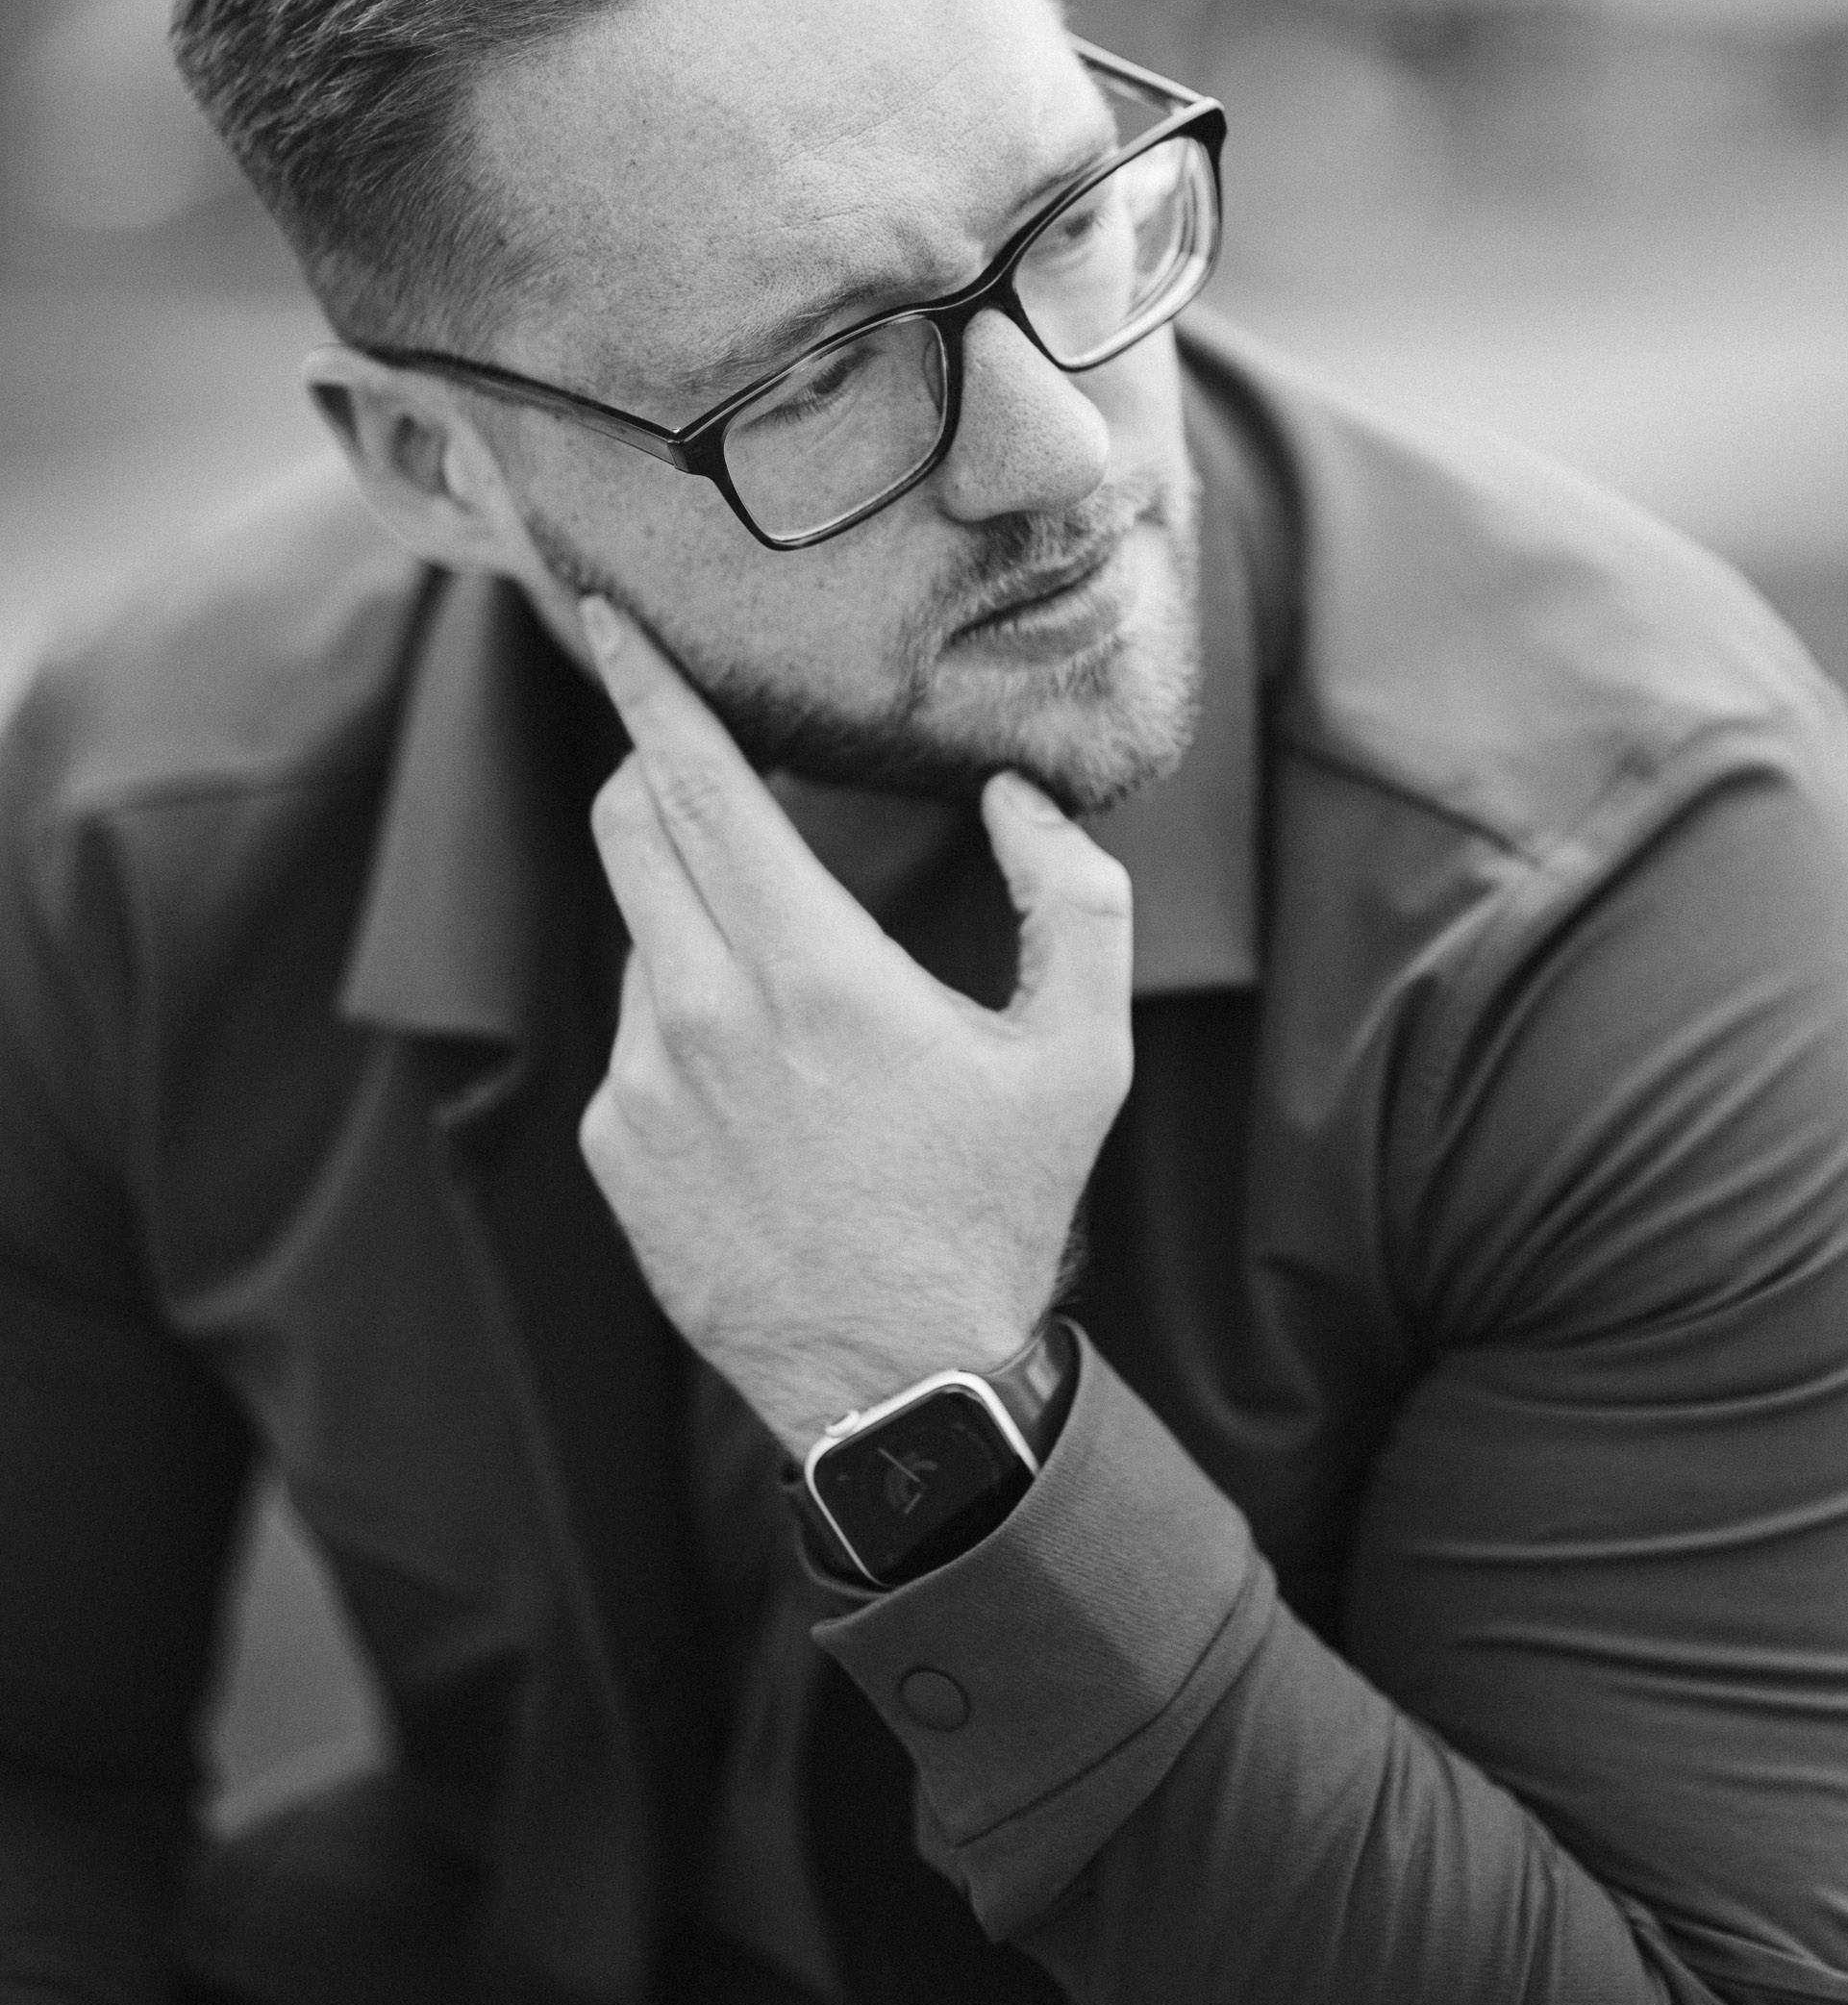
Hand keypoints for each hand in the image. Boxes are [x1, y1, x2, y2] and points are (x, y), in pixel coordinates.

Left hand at [576, 598, 1134, 1456]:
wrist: (903, 1389)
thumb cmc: (997, 1211)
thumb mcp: (1083, 1054)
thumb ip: (1071, 897)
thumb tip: (1014, 797)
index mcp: (815, 972)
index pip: (699, 786)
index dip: (649, 689)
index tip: (607, 615)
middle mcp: (705, 1014)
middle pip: (631, 827)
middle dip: (652, 763)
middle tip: (699, 748)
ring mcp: (644, 1083)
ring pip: (642, 929)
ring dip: (693, 907)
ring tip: (793, 993)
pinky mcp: (614, 1145)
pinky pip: (635, 1029)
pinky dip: (685, 1010)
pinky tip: (765, 1087)